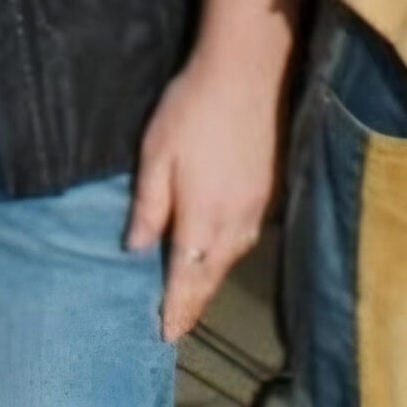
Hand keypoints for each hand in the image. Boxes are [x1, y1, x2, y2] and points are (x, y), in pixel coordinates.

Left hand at [125, 53, 284, 343]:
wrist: (247, 72)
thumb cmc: (192, 109)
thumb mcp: (155, 154)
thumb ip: (148, 205)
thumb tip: (137, 249)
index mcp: (202, 218)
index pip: (187, 278)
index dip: (177, 308)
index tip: (166, 334)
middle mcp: (234, 223)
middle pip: (212, 274)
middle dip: (195, 303)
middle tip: (178, 325)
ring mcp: (257, 207)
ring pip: (233, 258)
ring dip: (212, 279)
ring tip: (195, 294)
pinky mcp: (270, 190)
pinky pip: (247, 236)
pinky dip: (229, 254)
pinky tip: (219, 251)